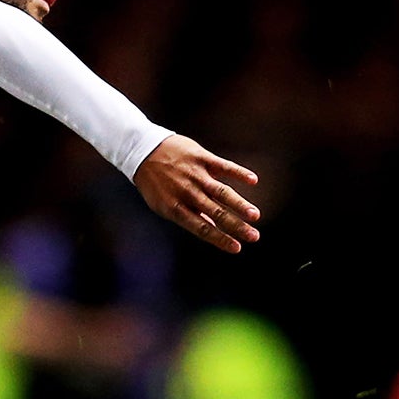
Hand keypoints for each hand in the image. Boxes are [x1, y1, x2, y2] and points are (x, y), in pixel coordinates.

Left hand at [133, 134, 261, 253]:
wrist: (143, 150)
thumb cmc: (156, 183)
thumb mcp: (164, 204)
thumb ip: (189, 216)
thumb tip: (213, 229)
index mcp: (176, 208)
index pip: (202, 228)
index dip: (220, 239)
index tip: (237, 248)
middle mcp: (187, 193)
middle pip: (216, 213)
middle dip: (236, 226)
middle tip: (255, 237)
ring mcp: (195, 175)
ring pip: (221, 192)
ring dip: (240, 204)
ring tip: (255, 215)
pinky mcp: (201, 158)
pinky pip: (223, 166)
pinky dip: (238, 172)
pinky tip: (253, 180)